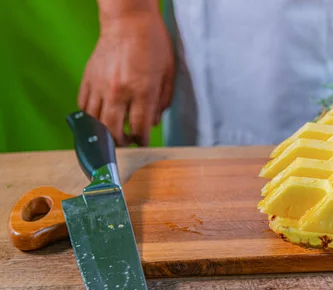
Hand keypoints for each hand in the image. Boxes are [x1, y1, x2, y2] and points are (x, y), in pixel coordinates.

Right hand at [78, 13, 173, 145]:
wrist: (128, 21)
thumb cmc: (153, 45)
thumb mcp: (168, 74)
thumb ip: (161, 101)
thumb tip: (152, 123)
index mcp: (142, 90)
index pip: (139, 128)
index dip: (141, 140)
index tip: (142, 142)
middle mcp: (119, 91)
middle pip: (113, 131)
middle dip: (121, 142)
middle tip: (127, 141)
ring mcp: (100, 86)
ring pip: (95, 122)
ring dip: (104, 133)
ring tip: (113, 132)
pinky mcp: (88, 79)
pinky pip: (83, 106)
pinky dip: (90, 116)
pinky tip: (100, 116)